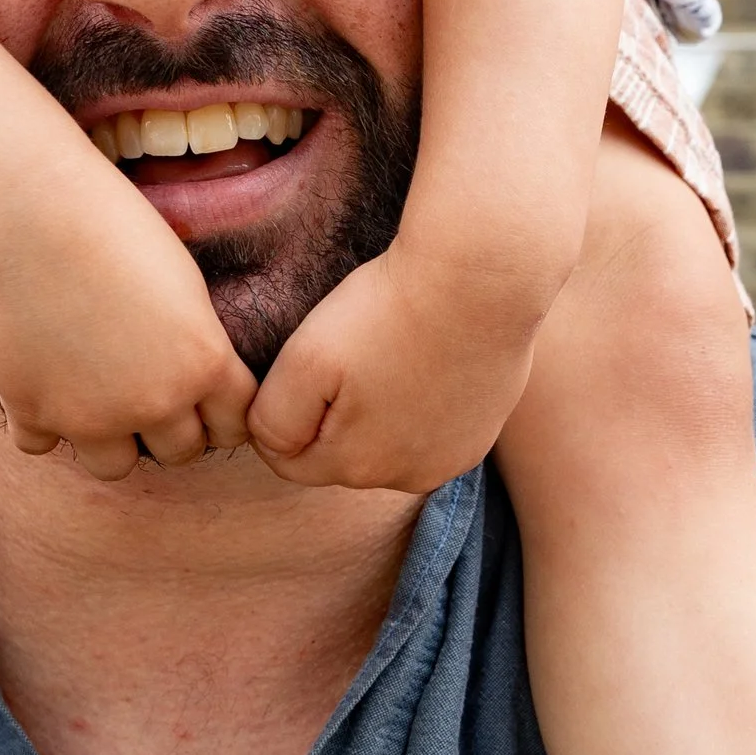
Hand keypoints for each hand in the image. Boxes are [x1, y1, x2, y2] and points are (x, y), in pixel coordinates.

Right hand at [0, 147, 259, 478]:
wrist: (27, 214)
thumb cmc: (112, 225)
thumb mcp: (182, 281)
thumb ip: (196, 343)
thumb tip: (201, 383)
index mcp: (204, 363)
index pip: (236, 425)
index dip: (223, 410)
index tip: (204, 393)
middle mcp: (154, 401)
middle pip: (182, 452)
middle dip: (171, 426)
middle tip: (147, 388)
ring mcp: (90, 415)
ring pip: (116, 466)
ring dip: (112, 438)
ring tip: (97, 396)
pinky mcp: (33, 411)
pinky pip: (43, 446)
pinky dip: (43, 422)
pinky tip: (42, 381)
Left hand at [248, 237, 537, 489]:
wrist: (482, 275)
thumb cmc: (387, 310)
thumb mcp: (305, 360)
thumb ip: (271, 418)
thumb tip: (271, 446)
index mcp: (357, 467)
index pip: (289, 460)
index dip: (282, 410)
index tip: (303, 361)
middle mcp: (410, 478)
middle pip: (341, 454)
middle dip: (333, 413)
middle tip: (351, 350)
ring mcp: (454, 459)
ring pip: (387, 443)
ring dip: (379, 410)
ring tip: (389, 352)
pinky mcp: (484, 433)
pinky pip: (431, 429)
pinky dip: (421, 402)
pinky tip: (426, 358)